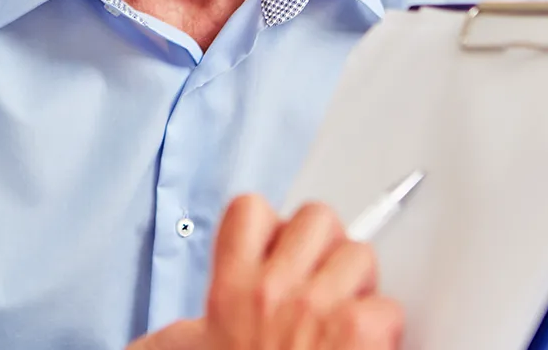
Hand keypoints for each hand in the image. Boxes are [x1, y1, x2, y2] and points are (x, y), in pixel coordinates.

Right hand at [127, 195, 402, 349]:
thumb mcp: (183, 349)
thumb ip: (182, 331)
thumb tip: (158, 339)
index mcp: (230, 289)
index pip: (250, 210)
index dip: (271, 225)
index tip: (278, 246)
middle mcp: (274, 291)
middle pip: (318, 218)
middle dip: (326, 247)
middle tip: (321, 282)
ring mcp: (320, 309)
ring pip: (361, 254)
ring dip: (360, 286)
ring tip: (345, 318)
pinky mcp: (362, 335)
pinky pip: (390, 307)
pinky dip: (385, 330)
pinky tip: (365, 349)